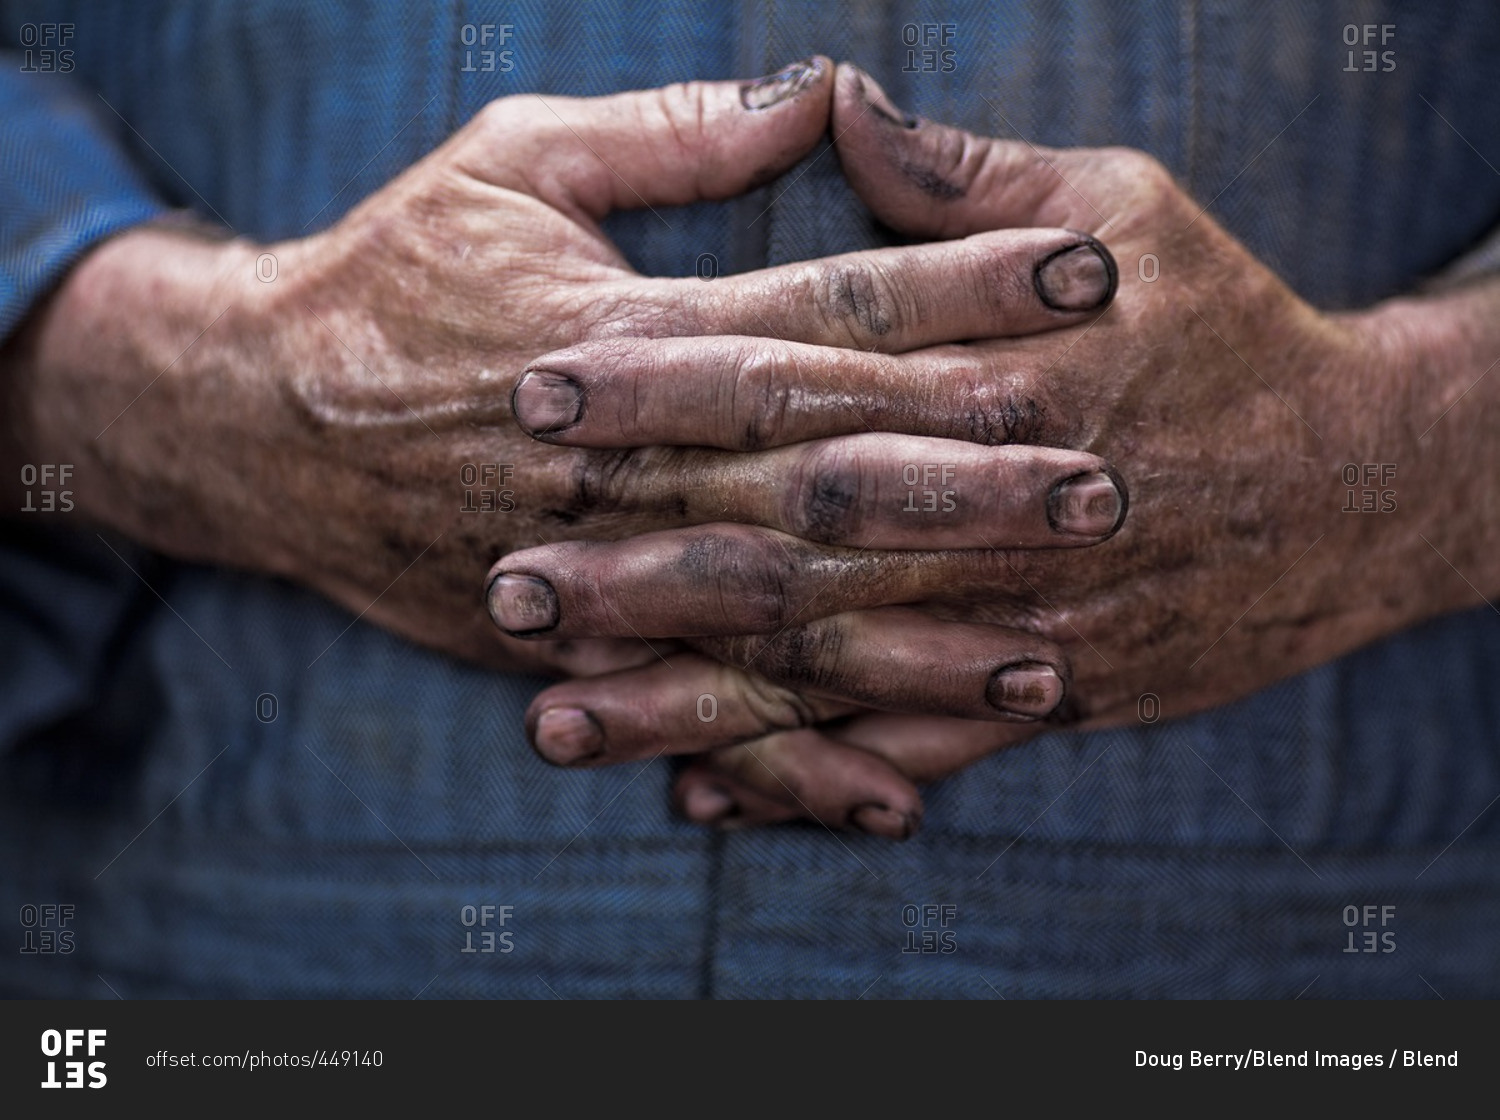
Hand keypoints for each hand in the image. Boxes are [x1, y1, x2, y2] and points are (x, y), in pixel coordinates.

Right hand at [7, 58, 1115, 673]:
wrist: (263, 424)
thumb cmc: (394, 275)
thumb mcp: (511, 162)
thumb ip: (671, 133)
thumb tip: (821, 91)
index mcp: (624, 335)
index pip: (821, 313)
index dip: (958, 295)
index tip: (1082, 280)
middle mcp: (623, 464)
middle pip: (823, 482)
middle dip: (970, 490)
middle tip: (1104, 494)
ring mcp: (597, 571)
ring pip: (781, 621)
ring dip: (917, 649)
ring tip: (1047, 666)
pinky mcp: (574, 648)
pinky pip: (699, 717)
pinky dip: (796, 765)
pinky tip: (898, 797)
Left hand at [505, 64, 1499, 834]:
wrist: (1360, 483)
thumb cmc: (1233, 327)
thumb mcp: (1125, 208)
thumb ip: (967, 175)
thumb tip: (838, 103)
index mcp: (986, 375)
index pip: (789, 377)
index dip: (659, 389)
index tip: (541, 391)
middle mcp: (985, 506)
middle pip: (778, 540)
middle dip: (633, 567)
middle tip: (504, 580)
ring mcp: (1012, 617)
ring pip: (820, 666)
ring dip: (682, 697)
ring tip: (553, 714)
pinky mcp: (1045, 692)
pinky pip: (903, 746)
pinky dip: (803, 774)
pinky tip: (701, 792)